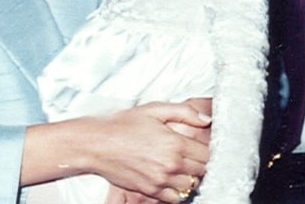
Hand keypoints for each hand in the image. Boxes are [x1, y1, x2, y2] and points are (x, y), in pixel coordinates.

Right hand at [87, 101, 208, 202]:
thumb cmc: (124, 124)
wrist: (98, 144)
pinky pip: (175, 198)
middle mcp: (170, 165)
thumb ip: (184, 112)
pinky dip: (178, 190)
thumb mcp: (154, 109)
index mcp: (175, 143)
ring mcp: (160, 180)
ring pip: (191, 185)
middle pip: (202, 170)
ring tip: (182, 167)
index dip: (206, 149)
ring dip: (191, 177)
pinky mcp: (150, 191)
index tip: (200, 145)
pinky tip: (171, 179)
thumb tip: (206, 120)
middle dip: (200, 162)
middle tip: (191, 154)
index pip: (207, 154)